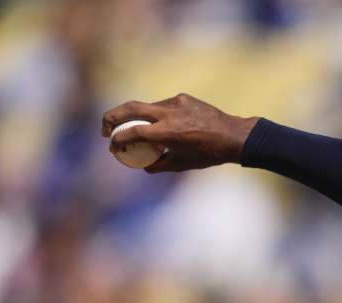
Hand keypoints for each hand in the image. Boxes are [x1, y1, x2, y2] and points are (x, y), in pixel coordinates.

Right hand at [101, 93, 259, 172]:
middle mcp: (168, 114)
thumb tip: (143, 166)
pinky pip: (163, 105)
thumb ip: (159, 165)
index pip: (131, 132)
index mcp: (167, 133)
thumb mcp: (182, 164)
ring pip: (146, 106)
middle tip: (106, 130)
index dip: (118, 140)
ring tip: (138, 130)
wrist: (234, 136)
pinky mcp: (182, 97)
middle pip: (129, 108)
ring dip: (137, 117)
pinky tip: (166, 125)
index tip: (113, 147)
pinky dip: (158, 115)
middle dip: (111, 118)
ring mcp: (175, 103)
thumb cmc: (209, 154)